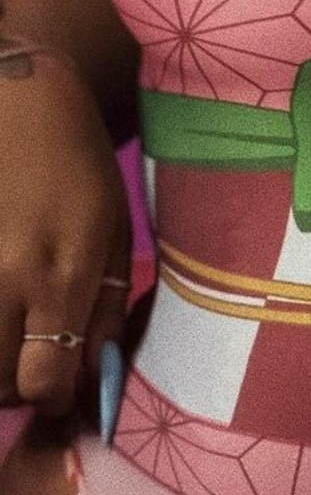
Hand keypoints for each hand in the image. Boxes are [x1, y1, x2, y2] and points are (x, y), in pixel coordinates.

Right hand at [0, 61, 131, 417]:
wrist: (18, 95)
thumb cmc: (79, 165)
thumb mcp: (115, 235)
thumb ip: (105, 311)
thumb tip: (93, 378)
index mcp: (62, 276)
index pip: (44, 383)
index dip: (52, 398)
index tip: (58, 387)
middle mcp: (5, 278)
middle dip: (14, 385)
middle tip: (27, 361)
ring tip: (8, 331)